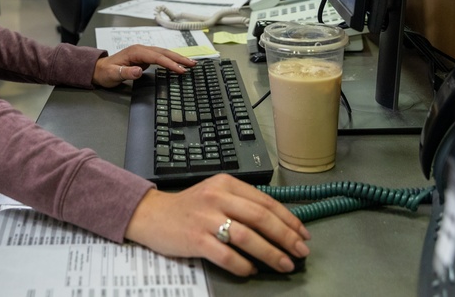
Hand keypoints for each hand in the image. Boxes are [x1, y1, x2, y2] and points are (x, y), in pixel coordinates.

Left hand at [92, 45, 195, 87]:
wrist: (98, 70)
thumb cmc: (105, 73)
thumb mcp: (113, 74)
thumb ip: (126, 72)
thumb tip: (139, 70)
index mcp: (135, 51)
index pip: (157, 57)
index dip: (170, 63)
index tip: (181, 70)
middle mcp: (141, 49)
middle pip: (164, 52)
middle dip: (179, 58)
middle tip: (193, 64)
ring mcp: (143, 52)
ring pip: (164, 53)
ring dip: (177, 58)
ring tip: (191, 63)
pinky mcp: (144, 57)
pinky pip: (161, 57)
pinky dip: (171, 60)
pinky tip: (178, 64)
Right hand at [125, 174, 310, 275]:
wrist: (152, 215)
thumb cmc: (188, 208)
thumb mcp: (215, 194)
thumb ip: (242, 203)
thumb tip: (278, 224)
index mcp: (226, 184)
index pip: (265, 201)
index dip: (289, 219)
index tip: (303, 234)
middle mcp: (216, 197)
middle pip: (261, 218)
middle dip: (286, 237)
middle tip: (301, 252)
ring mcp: (205, 219)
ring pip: (247, 237)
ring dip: (270, 253)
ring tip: (284, 264)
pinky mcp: (195, 239)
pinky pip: (225, 255)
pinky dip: (242, 265)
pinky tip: (250, 270)